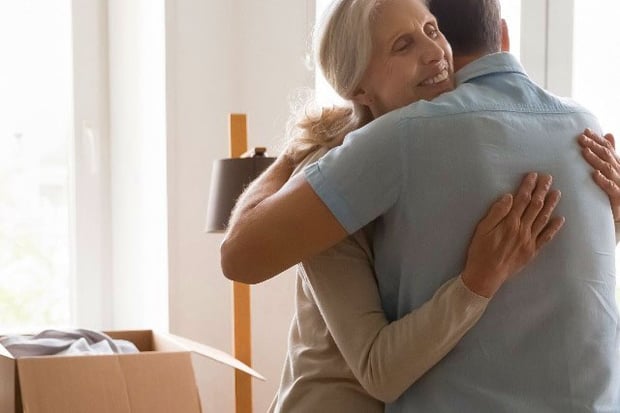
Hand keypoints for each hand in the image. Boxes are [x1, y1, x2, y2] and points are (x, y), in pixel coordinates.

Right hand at [461, 173, 564, 297]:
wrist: (486, 276)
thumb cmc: (480, 251)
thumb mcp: (482, 229)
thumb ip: (496, 212)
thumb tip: (508, 197)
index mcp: (510, 223)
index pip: (522, 200)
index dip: (528, 186)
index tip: (533, 175)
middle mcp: (522, 229)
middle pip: (535, 206)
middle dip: (542, 191)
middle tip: (548, 178)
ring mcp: (529, 240)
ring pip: (543, 219)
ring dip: (551, 205)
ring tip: (556, 192)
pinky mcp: (532, 251)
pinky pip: (546, 237)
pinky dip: (554, 228)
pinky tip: (560, 219)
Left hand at [578, 128, 619, 221]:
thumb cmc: (618, 189)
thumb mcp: (615, 170)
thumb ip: (611, 154)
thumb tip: (608, 134)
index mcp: (618, 164)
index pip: (608, 148)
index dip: (597, 139)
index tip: (585, 131)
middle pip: (607, 155)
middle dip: (594, 145)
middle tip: (581, 138)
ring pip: (607, 168)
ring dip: (596, 159)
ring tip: (585, 151)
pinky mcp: (618, 197)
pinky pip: (611, 187)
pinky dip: (603, 180)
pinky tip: (595, 174)